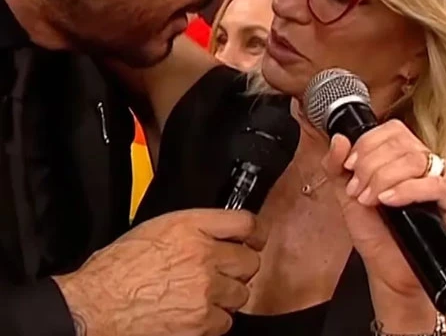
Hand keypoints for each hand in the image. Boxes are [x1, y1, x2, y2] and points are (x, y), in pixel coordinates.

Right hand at [54, 209, 263, 335]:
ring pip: (240, 294)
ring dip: (226, 297)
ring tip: (202, 297)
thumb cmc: (113, 272)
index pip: (244, 223)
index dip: (254, 232)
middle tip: (222, 274)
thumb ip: (191, 229)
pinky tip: (194, 316)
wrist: (93, 308)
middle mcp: (204, 256)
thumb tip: (215, 233)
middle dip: (238, 269)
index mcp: (190, 228)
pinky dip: (213, 321)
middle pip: (249, 262)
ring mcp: (206, 290)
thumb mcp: (152, 231)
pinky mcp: (201, 321)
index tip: (255, 239)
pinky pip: (225, 321)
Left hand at [321, 121, 445, 298]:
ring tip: (371, 200)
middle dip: (371, 166)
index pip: (394, 130)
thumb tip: (339, 139)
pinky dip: (407, 191)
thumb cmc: (376, 234)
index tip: (350, 167)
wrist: (388, 271)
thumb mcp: (348, 195)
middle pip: (403, 144)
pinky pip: (437, 186)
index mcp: (409, 156)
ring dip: (384, 178)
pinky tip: (389, 201)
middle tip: (358, 190)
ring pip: (417, 160)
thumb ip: (337, 166)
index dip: (368, 144)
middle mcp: (431, 165)